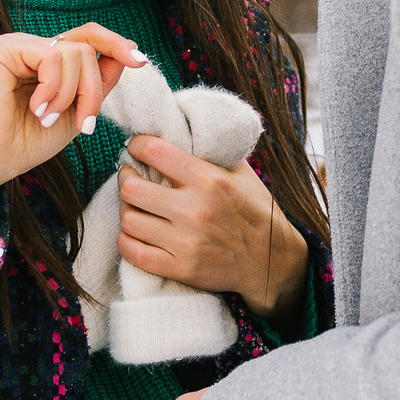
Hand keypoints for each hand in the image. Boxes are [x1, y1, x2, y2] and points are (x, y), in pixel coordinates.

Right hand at [0, 23, 147, 210]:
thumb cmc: (27, 141)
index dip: (117, 44)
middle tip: (84, 125)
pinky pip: (51, 57)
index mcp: (50, 60)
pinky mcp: (3, 48)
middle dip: (94, 90)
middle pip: (88, 48)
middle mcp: (35, 47)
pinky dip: (53, 89)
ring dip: (72, 95)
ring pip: (75, 53)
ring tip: (49, 118)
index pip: (90, 37)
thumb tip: (129, 54)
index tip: (140, 61)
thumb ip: (98, 83)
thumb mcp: (76, 112)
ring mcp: (18, 44)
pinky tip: (37, 109)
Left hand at [118, 136, 307, 328]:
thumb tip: (179, 130)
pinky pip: (134, 252)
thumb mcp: (242, 174)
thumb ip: (211, 153)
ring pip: (128, 220)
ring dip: (126, 209)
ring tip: (134, 205)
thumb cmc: (256, 212)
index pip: (153, 152)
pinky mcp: (181, 268)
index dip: (137, 145)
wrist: (273, 262)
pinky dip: (126, 240)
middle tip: (130, 176)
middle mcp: (195, 210)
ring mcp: (186, 242)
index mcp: (209, 180)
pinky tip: (134, 232)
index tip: (136, 148)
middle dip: (126, 177)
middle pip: (131, 188)